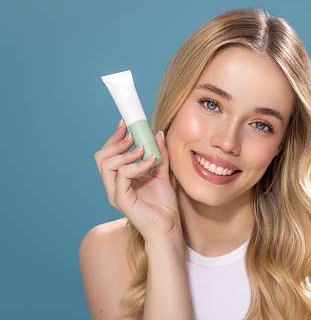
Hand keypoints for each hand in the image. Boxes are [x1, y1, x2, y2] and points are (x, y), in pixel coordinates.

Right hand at [94, 120, 180, 242]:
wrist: (169, 227)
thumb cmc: (164, 205)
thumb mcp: (162, 174)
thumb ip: (159, 155)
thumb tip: (158, 133)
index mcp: (119, 179)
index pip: (108, 154)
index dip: (115, 138)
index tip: (126, 124)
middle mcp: (113, 186)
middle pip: (101, 157)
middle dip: (117, 142)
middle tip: (134, 136)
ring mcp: (115, 193)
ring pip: (107, 165)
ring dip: (127, 153)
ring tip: (144, 150)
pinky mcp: (122, 200)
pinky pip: (123, 175)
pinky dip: (138, 165)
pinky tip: (152, 161)